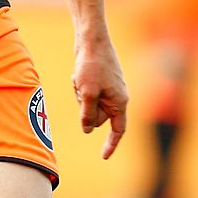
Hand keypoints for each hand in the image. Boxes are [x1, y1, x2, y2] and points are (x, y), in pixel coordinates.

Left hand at [71, 35, 127, 158]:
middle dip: (85, 109)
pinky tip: (78, 75)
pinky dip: (79, 88)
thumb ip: (88, 115)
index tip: (104, 157)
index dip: (111, 144)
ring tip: (79, 79)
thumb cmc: (92, 65)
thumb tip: (87, 130)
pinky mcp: (100, 81)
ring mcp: (109, 88)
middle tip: (81, 89)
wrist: (91, 40)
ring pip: (90, 105)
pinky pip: (87, 93)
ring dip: (80, 96)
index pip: (118, 130)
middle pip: (98, 117)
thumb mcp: (87, 94)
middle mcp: (117, 96)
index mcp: (120, 102)